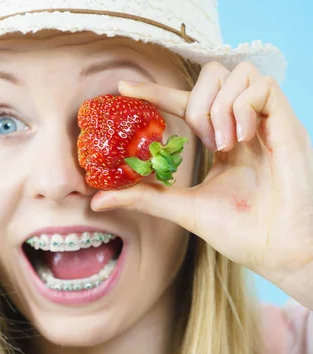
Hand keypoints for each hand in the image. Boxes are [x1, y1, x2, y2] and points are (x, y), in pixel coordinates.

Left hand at [91, 62, 312, 300]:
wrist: (276, 250)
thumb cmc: (238, 232)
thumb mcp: (181, 208)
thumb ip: (144, 197)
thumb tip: (96, 200)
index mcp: (220, 140)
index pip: (185, 103)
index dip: (155, 92)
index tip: (124, 89)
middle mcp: (242, 124)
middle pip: (214, 73)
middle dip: (196, 100)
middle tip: (202, 141)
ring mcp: (265, 121)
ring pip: (237, 72)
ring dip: (219, 106)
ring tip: (223, 144)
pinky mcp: (287, 123)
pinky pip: (262, 85)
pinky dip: (243, 107)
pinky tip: (241, 139)